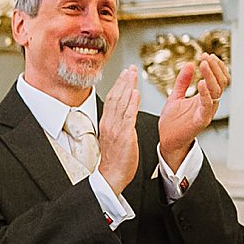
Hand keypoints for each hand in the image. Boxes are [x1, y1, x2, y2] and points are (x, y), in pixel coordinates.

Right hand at [97, 66, 141, 194]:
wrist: (112, 175)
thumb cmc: (115, 160)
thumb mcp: (115, 138)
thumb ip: (118, 124)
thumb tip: (123, 114)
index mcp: (107, 123)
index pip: (112, 100)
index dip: (119, 85)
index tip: (125, 74)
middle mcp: (109, 123)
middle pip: (116, 97)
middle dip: (123, 81)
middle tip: (130, 68)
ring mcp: (116, 128)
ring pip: (121, 103)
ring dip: (127, 86)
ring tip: (132, 74)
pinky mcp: (124, 135)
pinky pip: (128, 116)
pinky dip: (131, 103)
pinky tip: (135, 93)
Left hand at [158, 52, 226, 171]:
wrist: (167, 139)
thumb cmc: (172, 121)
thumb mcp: (175, 96)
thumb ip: (183, 81)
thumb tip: (189, 64)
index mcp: (205, 97)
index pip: (217, 78)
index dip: (215, 66)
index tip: (205, 54)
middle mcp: (209, 103)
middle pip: (221, 82)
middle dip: (215, 68)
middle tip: (206, 57)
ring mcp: (207, 112)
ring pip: (217, 91)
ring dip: (211, 76)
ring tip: (204, 64)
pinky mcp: (201, 120)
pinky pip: (207, 105)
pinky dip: (206, 94)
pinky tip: (201, 83)